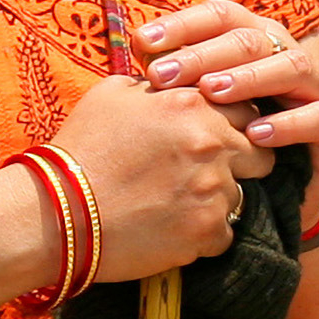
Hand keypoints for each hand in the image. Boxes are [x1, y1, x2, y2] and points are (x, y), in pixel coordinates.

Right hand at [48, 65, 270, 282]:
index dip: (234, 126)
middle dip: (242, 164)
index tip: (216, 139)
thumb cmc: (80, 150)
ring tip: (176, 205)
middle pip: (261, 155)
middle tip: (208, 175)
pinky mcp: (207, 232)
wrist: (56, 212)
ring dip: (217, 201)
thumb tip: (176, 83)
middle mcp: (211, 144)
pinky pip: (223, 234)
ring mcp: (213, 190)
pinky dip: (203, 235)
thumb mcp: (112, 95)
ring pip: (241, 197)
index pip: (247, 110)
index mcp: (193, 105)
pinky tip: (170, 229)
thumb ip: (157, 85)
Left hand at [134, 0, 318, 159]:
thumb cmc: (228, 139)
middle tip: (164, 75)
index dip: (183, 24)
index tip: (142, 43)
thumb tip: (138, 48)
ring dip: (248, 77)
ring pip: (290, 67)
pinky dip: (288, 124)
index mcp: (253, 39)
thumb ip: (177, 76)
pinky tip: (256, 134)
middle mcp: (285, 55)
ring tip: (211, 93)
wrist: (275, 191)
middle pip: (250, 38)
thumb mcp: (198, 104)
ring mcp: (314, 89)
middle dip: (203, 54)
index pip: (221, 16)